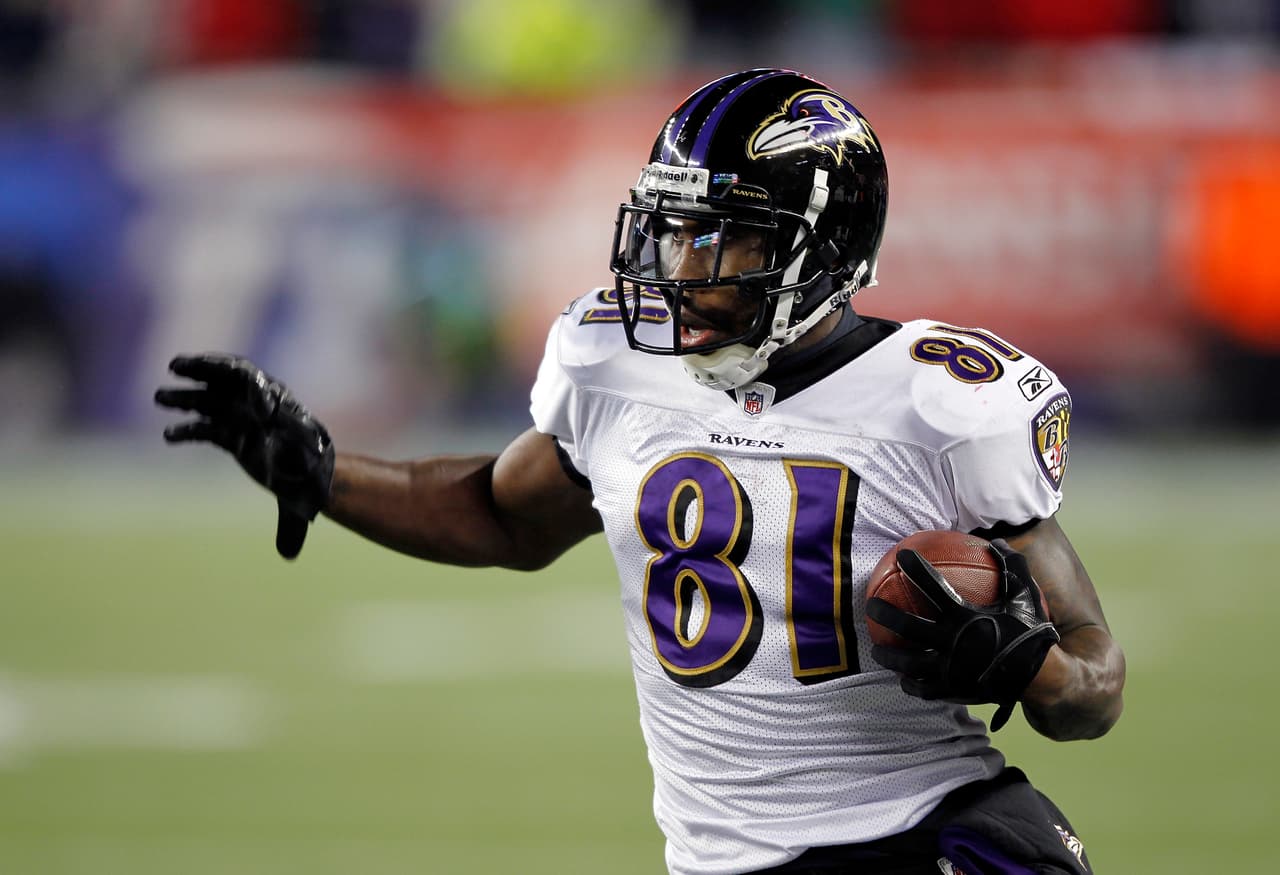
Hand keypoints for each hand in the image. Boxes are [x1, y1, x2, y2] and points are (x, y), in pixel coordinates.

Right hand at [155, 353, 334, 558]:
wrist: (314, 475)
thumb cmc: (310, 478)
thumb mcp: (302, 493)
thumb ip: (293, 519)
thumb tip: (289, 557)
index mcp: (278, 412)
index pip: (256, 387)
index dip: (241, 387)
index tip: (220, 389)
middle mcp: (258, 410)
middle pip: (225, 386)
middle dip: (200, 378)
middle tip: (171, 376)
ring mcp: (243, 419)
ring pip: (211, 400)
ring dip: (187, 397)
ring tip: (159, 399)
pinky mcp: (232, 434)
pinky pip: (207, 427)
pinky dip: (190, 429)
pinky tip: (170, 437)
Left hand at [866, 539, 1058, 729]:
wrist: (1041, 678)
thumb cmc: (1032, 632)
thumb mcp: (1025, 595)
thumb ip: (1011, 566)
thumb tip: (996, 541)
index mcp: (966, 616)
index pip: (933, 586)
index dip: (915, 568)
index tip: (901, 556)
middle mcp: (952, 641)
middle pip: (906, 625)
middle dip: (884, 614)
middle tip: (870, 606)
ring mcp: (950, 669)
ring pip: (907, 662)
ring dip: (888, 654)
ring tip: (876, 649)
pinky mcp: (952, 690)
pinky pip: (924, 688)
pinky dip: (910, 683)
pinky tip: (903, 679)